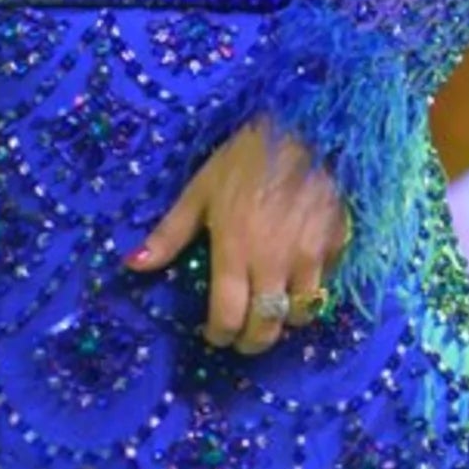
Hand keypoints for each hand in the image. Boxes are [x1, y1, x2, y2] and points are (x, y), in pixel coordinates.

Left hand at [122, 118, 348, 354]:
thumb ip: (169, 234)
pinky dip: (311, 292)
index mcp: (235, 250)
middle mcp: (274, 262)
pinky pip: (325, 285)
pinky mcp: (336, 245)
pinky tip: (298, 280)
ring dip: (284, 320)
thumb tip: (132, 266)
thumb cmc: (245, 158)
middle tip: (242, 338)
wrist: (305, 126)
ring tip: (272, 311)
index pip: (228, 316)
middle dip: (252, 342)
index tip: (214, 335)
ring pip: (301, 314)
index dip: (220, 335)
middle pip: (266, 327)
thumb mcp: (199, 190)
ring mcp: (310, 257)